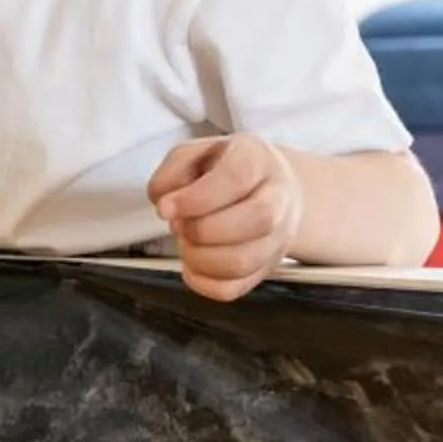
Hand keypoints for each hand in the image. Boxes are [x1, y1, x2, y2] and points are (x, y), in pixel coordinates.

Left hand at [147, 134, 303, 301]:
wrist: (267, 187)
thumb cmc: (225, 170)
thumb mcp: (194, 153)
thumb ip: (173, 171)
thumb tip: (165, 201)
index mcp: (256, 160)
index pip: (236, 177)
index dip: (197, 198)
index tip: (165, 209)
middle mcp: (277, 198)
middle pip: (256, 220)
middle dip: (203, 229)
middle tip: (179, 225)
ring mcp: (277, 237)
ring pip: (244, 261)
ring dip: (200, 258)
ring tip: (186, 243)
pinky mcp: (265, 267)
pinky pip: (234, 288)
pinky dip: (203, 282)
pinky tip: (191, 264)